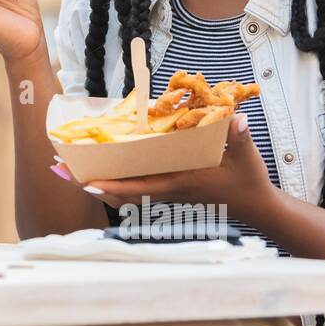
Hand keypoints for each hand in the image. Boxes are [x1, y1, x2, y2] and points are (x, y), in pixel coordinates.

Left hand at [51, 114, 276, 221]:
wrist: (258, 207)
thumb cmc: (249, 182)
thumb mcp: (246, 157)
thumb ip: (240, 137)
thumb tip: (237, 117)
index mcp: (181, 183)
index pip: (141, 186)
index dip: (113, 186)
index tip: (87, 182)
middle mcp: (170, 190)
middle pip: (125, 193)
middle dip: (96, 185)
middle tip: (66, 174)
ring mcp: (170, 193)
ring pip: (130, 194)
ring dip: (104, 186)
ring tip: (76, 175)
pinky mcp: (174, 192)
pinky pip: (140, 191)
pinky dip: (120, 186)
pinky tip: (106, 177)